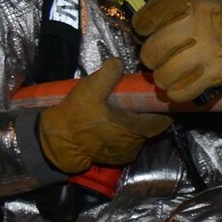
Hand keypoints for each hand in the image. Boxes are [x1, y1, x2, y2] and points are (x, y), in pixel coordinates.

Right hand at [37, 57, 171, 173]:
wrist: (58, 142)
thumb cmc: (77, 115)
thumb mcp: (91, 87)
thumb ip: (109, 72)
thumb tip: (119, 62)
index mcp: (135, 128)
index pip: (163, 120)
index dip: (163, 109)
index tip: (158, 98)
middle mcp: (135, 143)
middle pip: (151, 127)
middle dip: (147, 115)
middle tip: (137, 101)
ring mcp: (126, 153)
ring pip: (139, 136)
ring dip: (135, 125)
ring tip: (124, 112)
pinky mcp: (116, 159)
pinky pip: (128, 145)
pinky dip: (124, 135)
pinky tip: (113, 125)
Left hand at [133, 0, 221, 103]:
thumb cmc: (220, 20)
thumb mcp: (198, 4)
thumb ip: (171, 9)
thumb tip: (140, 27)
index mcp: (190, 5)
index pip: (148, 18)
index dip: (141, 26)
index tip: (145, 29)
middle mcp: (196, 27)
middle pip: (151, 51)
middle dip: (150, 57)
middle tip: (157, 58)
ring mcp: (206, 53)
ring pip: (164, 76)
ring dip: (163, 78)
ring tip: (169, 74)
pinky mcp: (215, 75)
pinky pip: (182, 92)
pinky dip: (176, 92)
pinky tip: (180, 86)